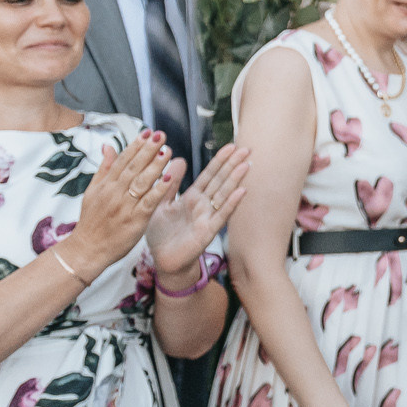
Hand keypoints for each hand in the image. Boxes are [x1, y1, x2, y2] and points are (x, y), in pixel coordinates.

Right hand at [65, 133, 179, 271]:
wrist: (87, 250)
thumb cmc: (92, 220)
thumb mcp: (93, 192)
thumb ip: (104, 169)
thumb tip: (108, 145)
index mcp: (105, 185)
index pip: (123, 161)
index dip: (136, 145)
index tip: (148, 132)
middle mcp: (114, 193)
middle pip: (133, 168)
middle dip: (148, 150)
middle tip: (161, 135)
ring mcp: (125, 206)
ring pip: (141, 182)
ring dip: (155, 166)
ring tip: (167, 151)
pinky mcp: (135, 220)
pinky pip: (149, 202)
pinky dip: (159, 190)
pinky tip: (170, 178)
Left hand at [146, 145, 249, 284]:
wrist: (162, 260)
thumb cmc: (161, 235)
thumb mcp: (159, 203)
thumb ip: (169, 184)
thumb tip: (177, 159)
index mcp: (191, 198)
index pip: (209, 175)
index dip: (220, 161)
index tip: (231, 146)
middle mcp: (202, 205)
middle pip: (220, 181)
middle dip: (232, 165)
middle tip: (247, 148)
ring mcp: (207, 217)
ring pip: (223, 195)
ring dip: (235, 180)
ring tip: (246, 165)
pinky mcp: (207, 232)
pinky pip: (221, 215)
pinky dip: (231, 203)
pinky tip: (242, 191)